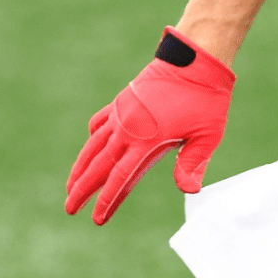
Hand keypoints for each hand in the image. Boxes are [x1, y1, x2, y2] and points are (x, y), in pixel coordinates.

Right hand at [65, 28, 235, 224]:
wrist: (195, 59)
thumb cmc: (206, 98)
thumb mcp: (208, 135)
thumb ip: (192, 163)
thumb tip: (189, 191)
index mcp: (147, 140)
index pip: (120, 177)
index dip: (107, 200)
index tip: (97, 219)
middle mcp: (127, 128)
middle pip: (98, 165)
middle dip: (82, 189)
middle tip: (70, 209)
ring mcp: (122, 112)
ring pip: (93, 145)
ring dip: (80, 167)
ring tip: (70, 185)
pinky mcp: (123, 100)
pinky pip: (100, 122)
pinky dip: (93, 137)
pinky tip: (90, 146)